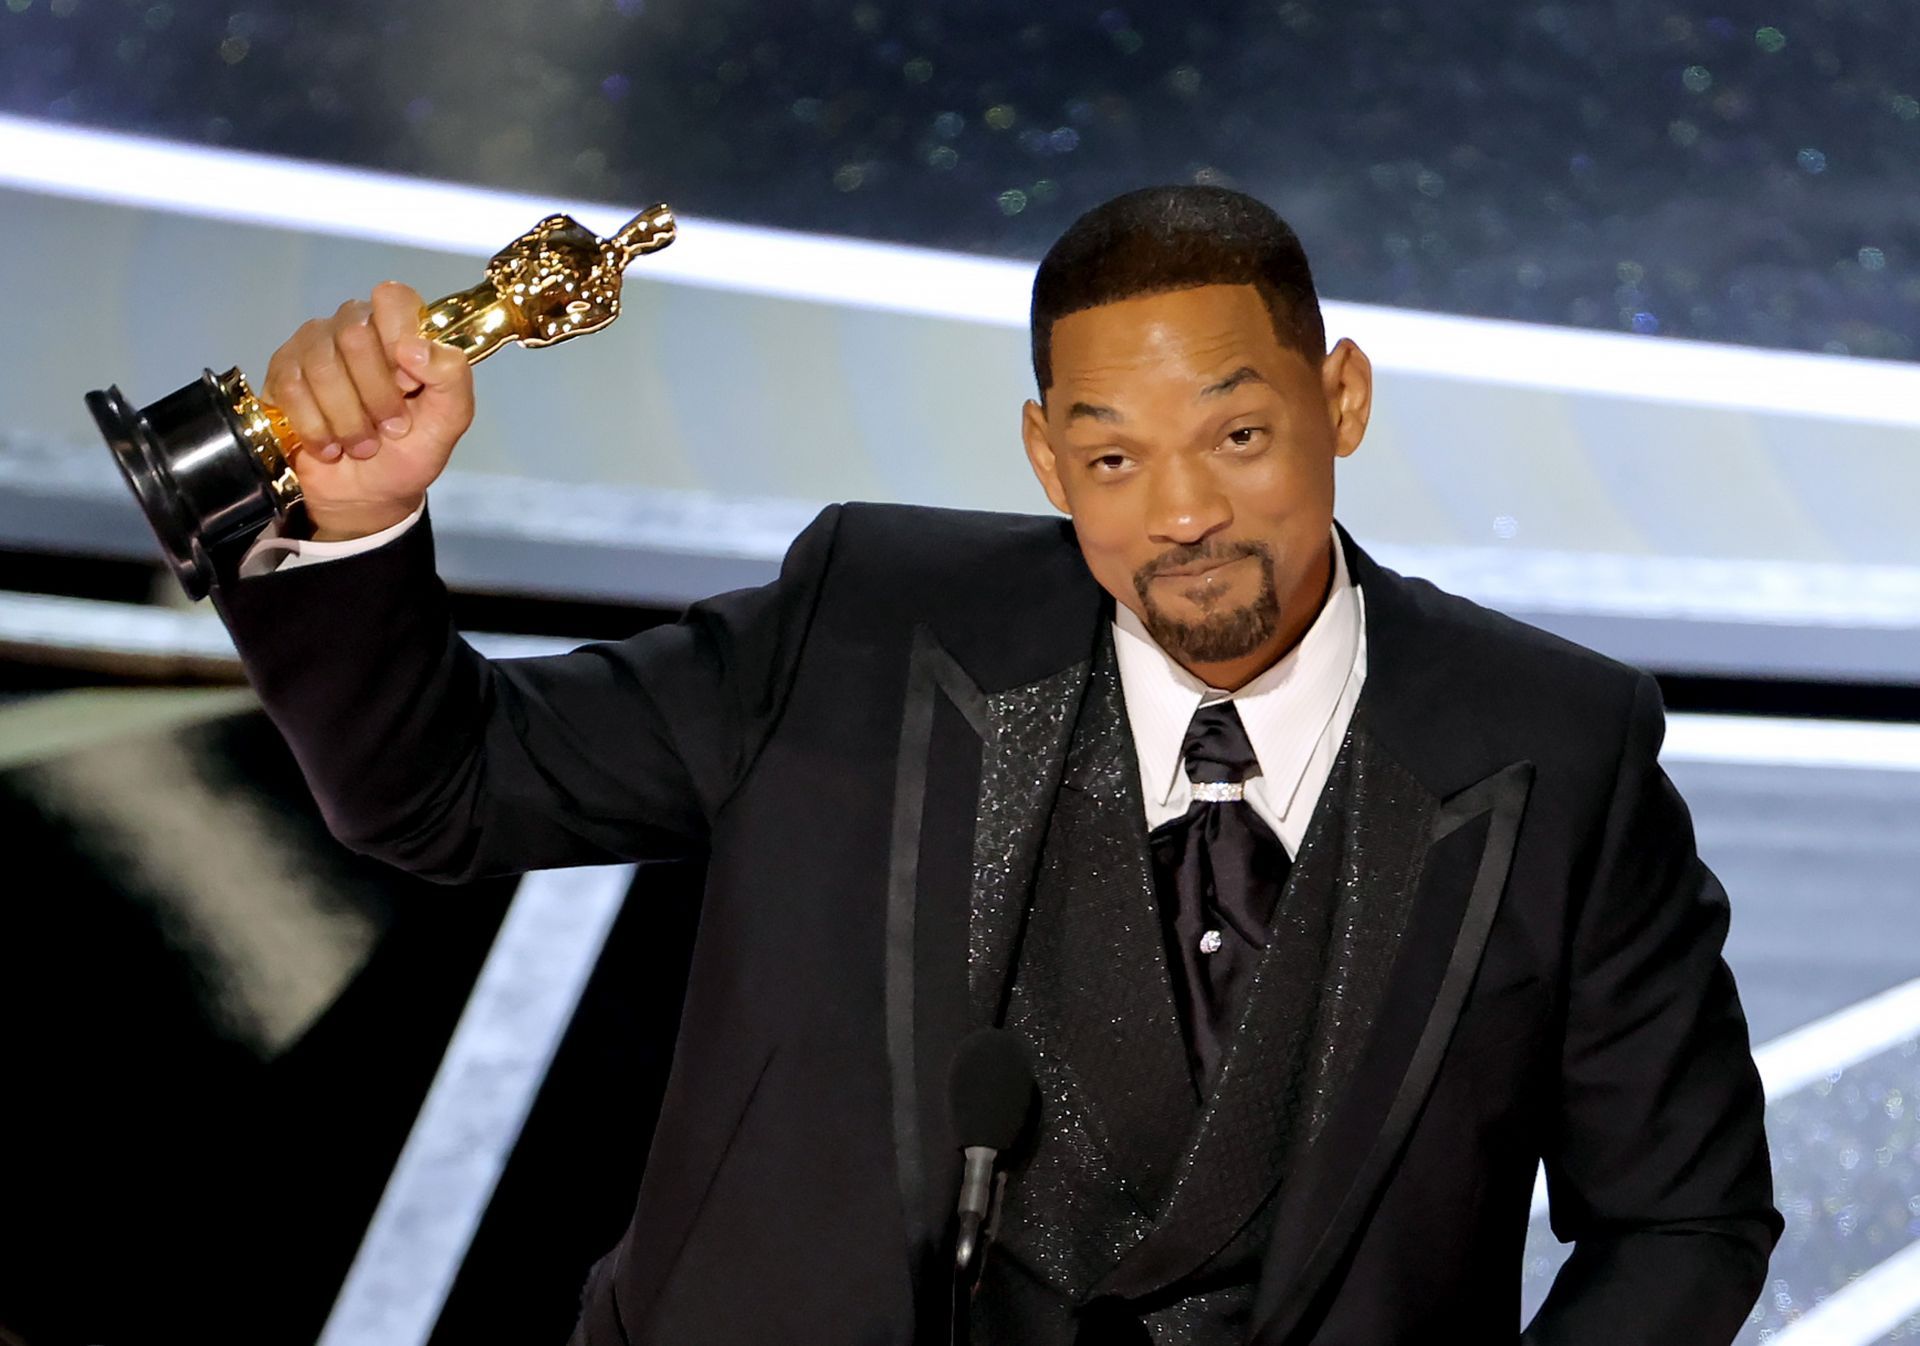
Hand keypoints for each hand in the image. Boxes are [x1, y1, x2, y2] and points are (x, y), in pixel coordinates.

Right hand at [261, 281, 474, 539]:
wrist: (365, 496)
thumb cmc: (408, 452)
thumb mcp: (449, 422)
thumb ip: (453, 379)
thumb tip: (415, 347)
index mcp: (399, 330)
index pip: (393, 299)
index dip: (399, 340)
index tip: (409, 385)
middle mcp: (354, 326)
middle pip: (355, 334)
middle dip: (376, 396)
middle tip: (390, 428)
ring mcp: (313, 345)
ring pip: (322, 365)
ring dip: (347, 419)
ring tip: (361, 445)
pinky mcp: (281, 371)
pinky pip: (292, 388)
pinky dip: (316, 428)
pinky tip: (329, 445)